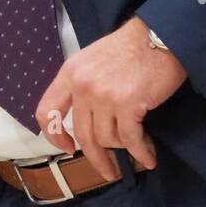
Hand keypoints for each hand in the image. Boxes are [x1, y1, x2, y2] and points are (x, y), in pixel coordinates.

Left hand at [36, 17, 187, 181]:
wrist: (159, 35)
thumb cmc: (130, 47)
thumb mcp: (93, 60)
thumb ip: (82, 85)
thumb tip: (83, 118)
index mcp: (70, 73)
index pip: (46, 111)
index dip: (55, 135)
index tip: (68, 147)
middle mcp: (82, 85)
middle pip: (82, 134)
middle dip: (96, 158)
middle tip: (108, 171)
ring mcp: (104, 95)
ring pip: (107, 138)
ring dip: (124, 148)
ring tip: (140, 147)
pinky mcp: (127, 104)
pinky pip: (130, 139)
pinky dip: (141, 152)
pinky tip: (148, 157)